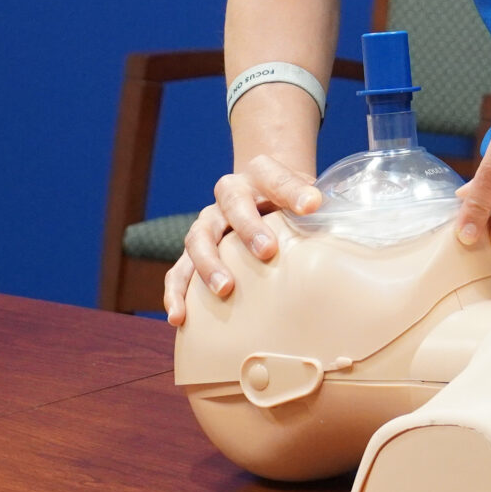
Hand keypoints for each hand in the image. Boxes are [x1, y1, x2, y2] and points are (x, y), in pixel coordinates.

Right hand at [164, 154, 323, 323]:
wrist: (264, 198)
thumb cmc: (289, 202)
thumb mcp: (304, 193)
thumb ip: (307, 198)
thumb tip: (315, 205)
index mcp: (259, 174)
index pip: (274, 178)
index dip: (291, 191)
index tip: (310, 206)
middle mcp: (229, 193)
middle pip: (232, 205)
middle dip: (248, 228)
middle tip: (267, 251)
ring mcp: (208, 222)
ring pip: (198, 238)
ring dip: (209, 264)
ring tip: (224, 288)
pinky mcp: (194, 250)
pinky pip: (179, 270)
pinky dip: (176, 292)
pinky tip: (179, 317)